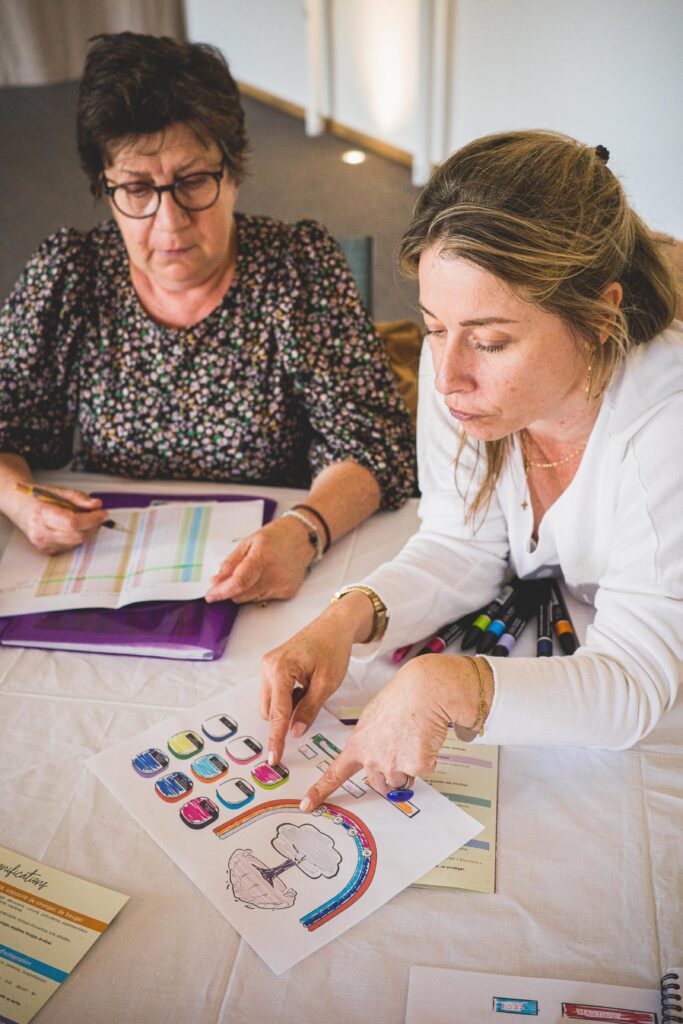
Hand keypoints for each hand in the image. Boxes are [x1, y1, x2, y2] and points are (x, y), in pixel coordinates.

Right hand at [16, 487, 109, 553]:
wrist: (21, 507)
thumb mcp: (58, 491)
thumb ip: (79, 497)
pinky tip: (71, 526)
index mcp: (42, 515)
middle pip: (78, 536)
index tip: (104, 513)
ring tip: (81, 518)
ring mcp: (44, 545)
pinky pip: (72, 546)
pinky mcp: (48, 551)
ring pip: (78, 543)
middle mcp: (41, 533)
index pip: (73, 523)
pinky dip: (78, 536)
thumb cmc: (39, 498)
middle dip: (93, 525)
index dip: (92, 519)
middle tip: (97, 514)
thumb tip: (96, 505)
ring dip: (87, 531)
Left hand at [204, 516, 315, 603]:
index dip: (222, 591)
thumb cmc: (274, 537)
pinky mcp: (288, 593)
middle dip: (229, 590)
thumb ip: (230, 564)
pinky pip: (263, 599)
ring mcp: (283, 585)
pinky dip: (257, 591)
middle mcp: (275, 574)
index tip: (210, 595)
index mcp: (262, 557)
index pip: (239, 582)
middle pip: (242, 594)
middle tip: (224, 581)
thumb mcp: (248, 543)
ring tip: (251, 573)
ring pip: (251, 599)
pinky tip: (264, 577)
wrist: (302, 537)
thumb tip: (215, 582)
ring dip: (243, 591)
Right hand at [261, 596, 372, 763]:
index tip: (274, 759)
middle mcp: (268, 667)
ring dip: (288, 706)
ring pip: (271, 703)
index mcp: (280, 670)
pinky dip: (288, 697)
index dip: (277, 738)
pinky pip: (274, 693)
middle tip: (313, 702)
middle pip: (270, 710)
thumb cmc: (333, 648)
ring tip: (310, 689)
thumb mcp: (327, 683)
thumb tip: (295, 732)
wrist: (334, 625)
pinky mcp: (271, 666)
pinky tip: (304, 685)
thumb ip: (309, 709)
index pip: (277, 713)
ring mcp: (267, 666)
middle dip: (287, 717)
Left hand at [298, 654, 493, 811]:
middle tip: (399, 747)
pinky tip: (423, 739)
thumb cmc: (401, 699)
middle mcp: (372, 758)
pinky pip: (421, 773)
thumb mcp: (372, 719)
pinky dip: (425, 759)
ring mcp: (393, 764)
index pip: (335, 774)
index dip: (320, 791)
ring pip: (400, 782)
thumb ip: (368, 741)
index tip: (306, 804)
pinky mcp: (415, 766)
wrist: (424, 691)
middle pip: (379, 784)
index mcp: (358, 745)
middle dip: (389, 773)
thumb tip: (373, 755)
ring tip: (411, 740)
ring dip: (407, 767)